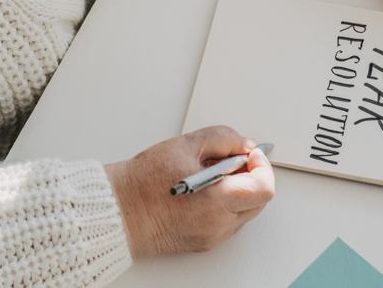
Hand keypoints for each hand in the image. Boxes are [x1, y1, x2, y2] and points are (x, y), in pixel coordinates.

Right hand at [105, 126, 274, 257]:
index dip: (261, 165)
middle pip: (258, 200)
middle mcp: (219, 224)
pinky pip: (228, 221)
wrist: (118, 212)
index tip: (248, 153)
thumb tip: (242, 144)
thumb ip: (222, 139)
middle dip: (250, 176)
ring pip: (244, 211)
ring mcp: (212, 236)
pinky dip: (224, 204)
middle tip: (229, 160)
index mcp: (217, 200)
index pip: (264, 187)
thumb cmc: (142, 182)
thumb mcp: (184, 145)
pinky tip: (202, 190)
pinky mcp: (203, 242)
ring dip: (237, 190)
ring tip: (210, 175)